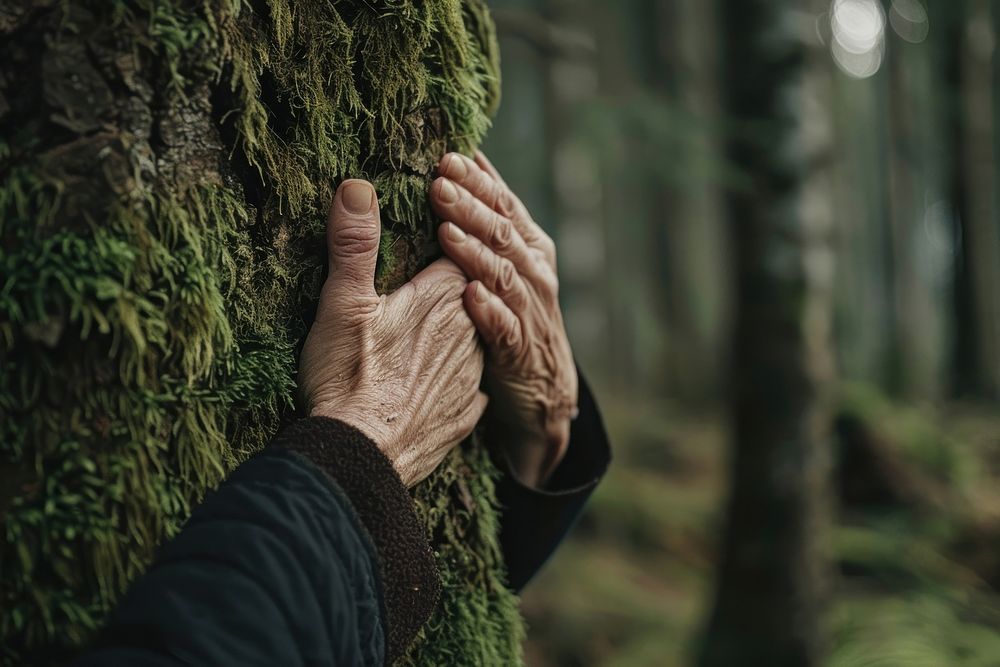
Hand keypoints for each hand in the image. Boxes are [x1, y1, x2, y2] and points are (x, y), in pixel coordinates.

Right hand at [299, 180, 487, 486]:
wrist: (361, 458)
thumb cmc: (348, 377)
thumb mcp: (343, 303)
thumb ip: (355, 244)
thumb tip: (357, 186)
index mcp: (444, 298)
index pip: (458, 250)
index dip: (444, 237)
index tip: (432, 226)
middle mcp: (469, 334)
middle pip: (468, 294)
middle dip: (450, 286)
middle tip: (419, 283)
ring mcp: (470, 378)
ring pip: (471, 340)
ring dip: (453, 334)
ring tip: (424, 334)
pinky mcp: (464, 417)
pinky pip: (468, 387)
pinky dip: (454, 379)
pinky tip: (435, 381)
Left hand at [431, 152, 577, 487]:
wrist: (543, 385)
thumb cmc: (514, 312)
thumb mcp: (507, 260)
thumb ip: (490, 216)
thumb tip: (468, 157)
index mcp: (529, 247)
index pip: (505, 205)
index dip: (478, 181)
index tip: (447, 158)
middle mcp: (534, 273)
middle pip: (503, 234)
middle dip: (471, 208)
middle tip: (438, 185)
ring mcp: (530, 311)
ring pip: (503, 275)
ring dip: (474, 253)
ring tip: (445, 232)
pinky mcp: (519, 350)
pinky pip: (504, 327)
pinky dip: (489, 311)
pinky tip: (469, 296)